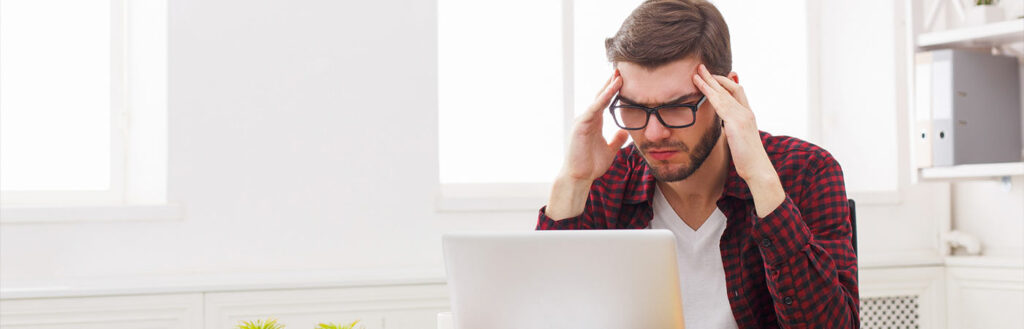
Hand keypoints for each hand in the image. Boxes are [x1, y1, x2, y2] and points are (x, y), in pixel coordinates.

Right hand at [545, 71, 629, 219]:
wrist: (579, 177)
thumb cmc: (590, 165)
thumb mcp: (609, 150)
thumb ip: (616, 140)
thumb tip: (625, 132)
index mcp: (595, 122)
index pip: (605, 101)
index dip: (614, 90)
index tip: (624, 78)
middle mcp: (588, 118)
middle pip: (601, 96)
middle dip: (611, 82)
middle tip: (621, 68)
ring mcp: (583, 120)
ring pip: (598, 99)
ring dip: (609, 86)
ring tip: (619, 74)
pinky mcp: (581, 125)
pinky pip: (595, 108)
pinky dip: (604, 97)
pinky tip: (612, 88)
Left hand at [691, 64, 771, 181]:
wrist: (758, 169)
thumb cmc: (748, 159)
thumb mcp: (739, 140)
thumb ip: (732, 130)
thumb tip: (725, 127)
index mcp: (748, 115)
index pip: (738, 92)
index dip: (725, 83)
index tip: (714, 77)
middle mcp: (746, 112)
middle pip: (731, 87)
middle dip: (716, 77)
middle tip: (702, 67)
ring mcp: (742, 116)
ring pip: (724, 92)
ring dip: (709, 81)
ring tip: (697, 72)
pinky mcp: (736, 122)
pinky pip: (720, 103)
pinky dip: (709, 92)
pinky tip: (701, 86)